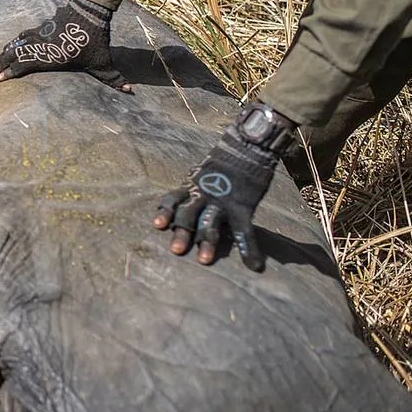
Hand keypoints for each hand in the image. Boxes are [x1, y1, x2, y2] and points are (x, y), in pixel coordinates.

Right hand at [0, 0, 131, 91]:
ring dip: (4, 52)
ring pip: (17, 44)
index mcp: (51, 56)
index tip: (0, 80)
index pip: (27, 65)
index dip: (12, 72)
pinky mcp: (43, 27)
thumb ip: (113, 78)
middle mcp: (42, 45)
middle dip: (1, 63)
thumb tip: (129, 91)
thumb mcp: (103, 61)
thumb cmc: (95, 39)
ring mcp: (41, 34)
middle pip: (16, 54)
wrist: (90, 8)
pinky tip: (12, 43)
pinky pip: (24, 35)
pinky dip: (16, 41)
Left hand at [152, 102, 296, 271]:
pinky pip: (245, 231)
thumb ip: (191, 189)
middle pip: (188, 215)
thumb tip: (179, 203)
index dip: (165, 212)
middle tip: (176, 251)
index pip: (173, 199)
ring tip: (204, 261)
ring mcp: (223, 201)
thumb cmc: (223, 163)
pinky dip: (249, 249)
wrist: (248, 146)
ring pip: (211, 223)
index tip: (157, 225)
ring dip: (207, 243)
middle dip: (182, 233)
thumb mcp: (201, 173)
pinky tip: (253, 265)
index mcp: (191, 186)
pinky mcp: (243, 206)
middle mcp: (203, 194)